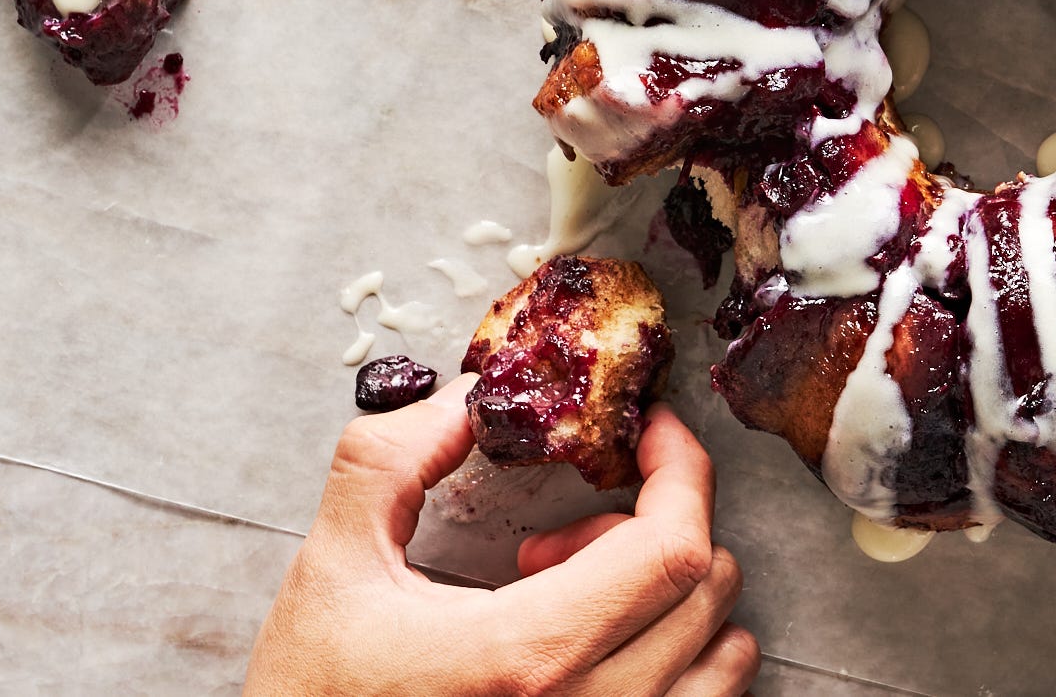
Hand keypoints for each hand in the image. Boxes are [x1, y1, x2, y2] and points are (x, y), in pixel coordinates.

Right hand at [243, 376, 759, 695]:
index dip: (681, 471)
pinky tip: (597, 648)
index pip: (669, 550)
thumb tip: (469, 397)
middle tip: (569, 532)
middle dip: (658, 523)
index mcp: (524, 658)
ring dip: (677, 595)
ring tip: (581, 596)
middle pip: (706, 590)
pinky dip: (682, 658)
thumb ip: (392, 460)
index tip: (652, 434)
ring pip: (723, 656)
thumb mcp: (332, 569)